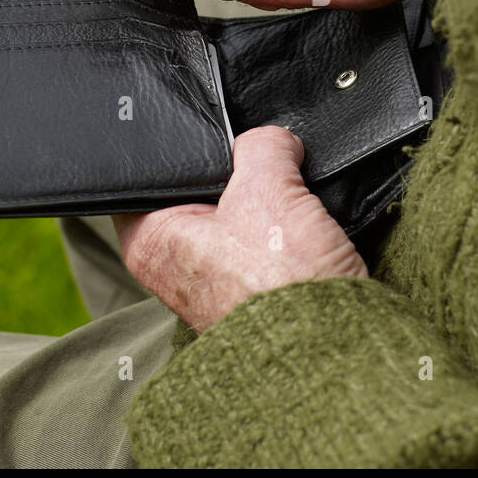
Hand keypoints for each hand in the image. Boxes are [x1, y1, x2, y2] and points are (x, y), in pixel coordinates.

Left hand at [114, 127, 366, 332]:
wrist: (330, 347)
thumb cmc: (279, 284)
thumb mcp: (267, 186)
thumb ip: (261, 146)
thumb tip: (274, 140)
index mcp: (150, 240)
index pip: (146, 174)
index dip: (181, 145)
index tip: (213, 130)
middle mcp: (172, 265)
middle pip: (200, 189)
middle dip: (234, 170)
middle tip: (261, 160)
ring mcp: (214, 281)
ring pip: (238, 213)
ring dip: (266, 199)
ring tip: (287, 194)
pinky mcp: (253, 291)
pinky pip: (265, 240)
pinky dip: (285, 228)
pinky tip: (304, 221)